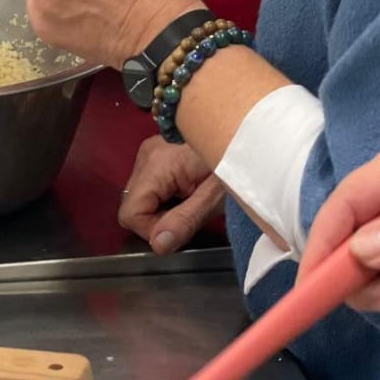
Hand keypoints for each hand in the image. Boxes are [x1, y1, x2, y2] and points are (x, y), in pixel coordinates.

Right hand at [120, 136, 225, 253]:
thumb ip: (185, 221)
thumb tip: (158, 245)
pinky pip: (150, 184)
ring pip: (141, 196)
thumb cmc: (236, 161)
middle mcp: (146, 156)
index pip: (130, 213)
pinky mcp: (157, 151)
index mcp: (156, 165)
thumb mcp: (215, 197)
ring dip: (161, 208)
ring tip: (191, 200)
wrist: (248, 134)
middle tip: (191, 213)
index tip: (182, 226)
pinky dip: (164, 195)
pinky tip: (187, 190)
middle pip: (133, 204)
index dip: (152, 229)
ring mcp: (149, 151)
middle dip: (157, 219)